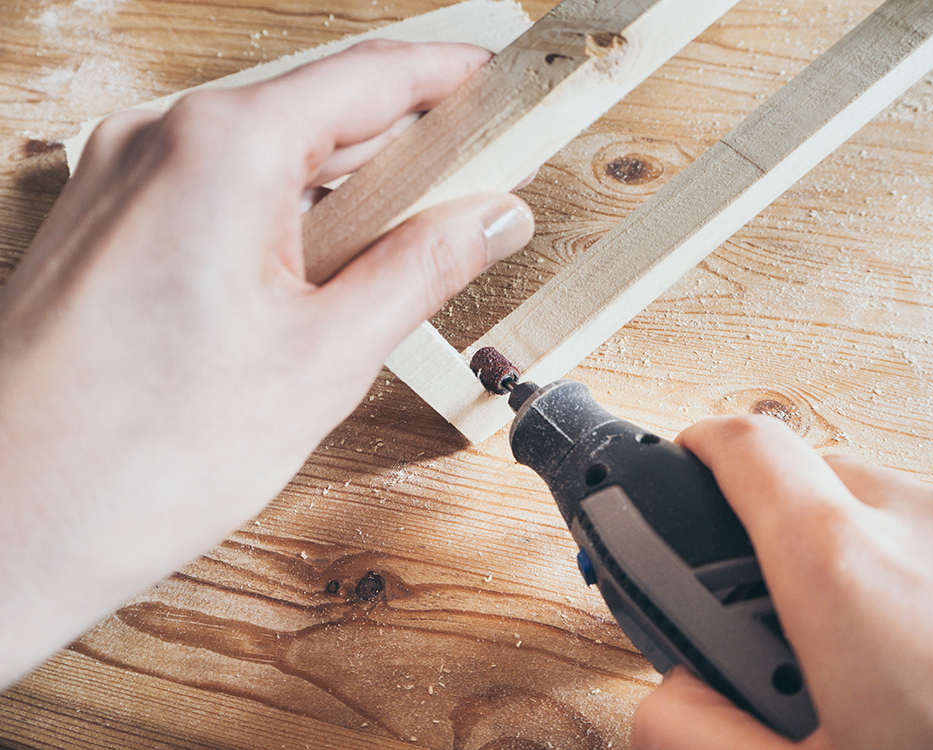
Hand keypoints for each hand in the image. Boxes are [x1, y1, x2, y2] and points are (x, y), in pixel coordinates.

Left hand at [0, 40, 533, 686]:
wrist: (13, 525)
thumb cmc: (141, 455)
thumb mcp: (325, 358)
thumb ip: (422, 269)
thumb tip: (489, 218)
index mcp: (220, 151)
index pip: (367, 78)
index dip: (446, 76)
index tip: (494, 82)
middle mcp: (157, 143)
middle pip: (314, 111)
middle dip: (400, 143)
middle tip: (470, 180)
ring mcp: (120, 179)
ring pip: (264, 154)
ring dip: (340, 187)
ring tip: (401, 239)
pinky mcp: (104, 223)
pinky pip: (214, 189)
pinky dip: (279, 212)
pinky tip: (313, 268)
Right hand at [631, 415, 932, 749]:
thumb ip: (705, 734)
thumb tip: (668, 695)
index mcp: (846, 572)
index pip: (747, 448)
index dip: (702, 446)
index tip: (686, 461)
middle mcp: (921, 525)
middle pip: (813, 479)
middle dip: (779, 532)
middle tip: (790, 616)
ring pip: (885, 507)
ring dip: (858, 557)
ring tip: (881, 652)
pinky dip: (922, 572)